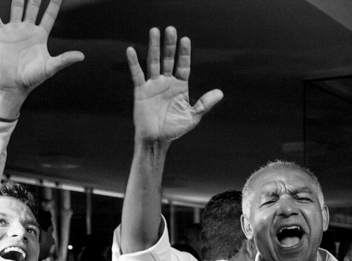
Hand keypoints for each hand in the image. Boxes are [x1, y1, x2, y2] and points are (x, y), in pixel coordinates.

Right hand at [0, 0, 83, 107]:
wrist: (12, 85)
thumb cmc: (32, 78)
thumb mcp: (50, 68)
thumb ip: (64, 59)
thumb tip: (82, 56)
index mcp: (40, 36)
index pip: (49, 15)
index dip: (54, 3)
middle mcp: (28, 30)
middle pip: (33, 6)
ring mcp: (14, 30)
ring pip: (16, 7)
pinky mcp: (1, 34)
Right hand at [126, 27, 223, 145]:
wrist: (157, 141)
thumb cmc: (174, 129)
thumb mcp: (192, 116)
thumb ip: (204, 103)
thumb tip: (220, 93)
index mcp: (180, 86)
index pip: (183, 65)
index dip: (184, 53)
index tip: (186, 40)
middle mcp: (166, 82)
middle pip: (168, 59)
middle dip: (170, 45)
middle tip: (171, 29)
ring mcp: (153, 85)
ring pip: (153, 62)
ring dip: (154, 47)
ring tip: (154, 31)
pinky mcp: (141, 91)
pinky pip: (137, 74)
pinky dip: (133, 63)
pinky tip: (131, 50)